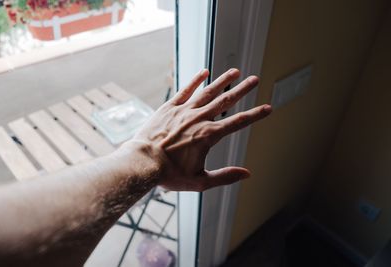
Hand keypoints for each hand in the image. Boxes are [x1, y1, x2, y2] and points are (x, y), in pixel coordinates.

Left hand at [131, 68, 271, 190]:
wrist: (143, 163)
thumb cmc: (169, 174)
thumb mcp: (200, 181)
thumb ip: (225, 176)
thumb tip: (246, 174)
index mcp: (209, 136)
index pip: (238, 122)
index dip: (255, 115)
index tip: (268, 107)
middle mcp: (199, 119)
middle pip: (226, 101)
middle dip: (242, 90)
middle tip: (254, 79)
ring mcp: (184, 111)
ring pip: (207, 92)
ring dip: (222, 81)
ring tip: (234, 71)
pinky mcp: (169, 107)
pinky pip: (185, 90)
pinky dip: (195, 81)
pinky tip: (204, 72)